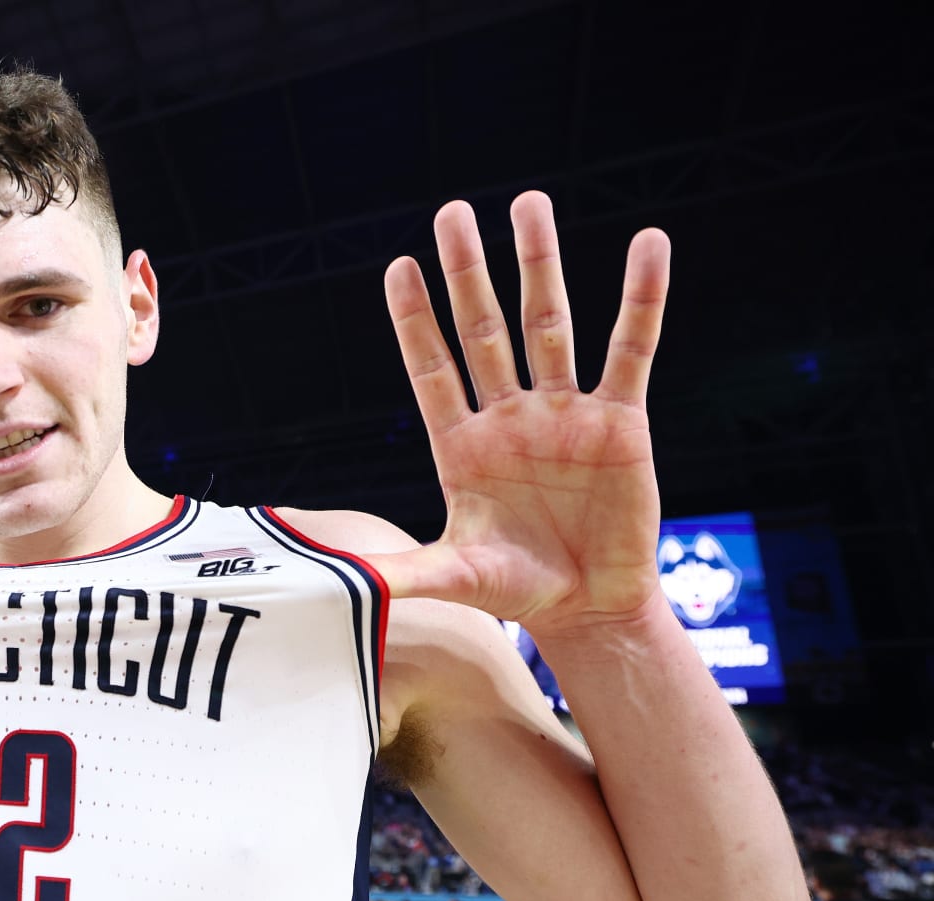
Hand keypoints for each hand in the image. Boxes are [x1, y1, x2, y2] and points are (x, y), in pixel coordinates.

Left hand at [371, 192, 669, 638]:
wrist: (591, 607)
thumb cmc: (518, 590)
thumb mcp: (454, 577)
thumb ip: (402, 572)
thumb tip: (342, 583)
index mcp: (462, 445)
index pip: (431, 369)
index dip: (415, 320)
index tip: (399, 267)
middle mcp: (509, 417)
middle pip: (483, 329)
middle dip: (468, 272)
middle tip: (452, 212)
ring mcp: (563, 414)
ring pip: (549, 324)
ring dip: (539, 264)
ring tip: (528, 202)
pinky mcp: (620, 422)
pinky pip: (631, 350)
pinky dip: (641, 298)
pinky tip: (647, 244)